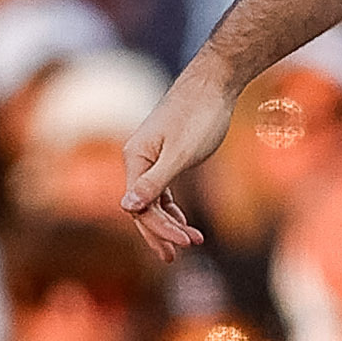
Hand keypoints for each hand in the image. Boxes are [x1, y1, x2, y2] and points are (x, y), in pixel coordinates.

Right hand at [121, 58, 237, 255]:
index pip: (140, 207)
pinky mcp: (165, 153)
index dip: (161, 229)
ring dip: (168, 223)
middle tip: (178, 257)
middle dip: (161, 233)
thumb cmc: (199, 116)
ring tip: (186, 244)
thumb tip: (127, 208)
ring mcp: (150, 156)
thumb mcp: (179, 154)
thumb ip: (154, 183)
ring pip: (152, 200)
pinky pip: (161, 189)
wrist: (214, 83)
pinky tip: (182, 221)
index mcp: (134, 159)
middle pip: (142, 207)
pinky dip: (171, 207)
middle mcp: (137, 158)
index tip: (188, 243)